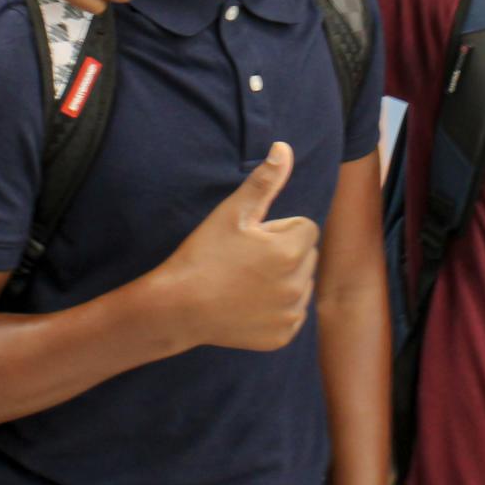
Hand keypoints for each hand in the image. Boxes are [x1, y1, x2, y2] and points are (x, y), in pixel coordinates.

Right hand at [159, 143, 319, 352]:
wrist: (177, 307)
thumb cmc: (204, 254)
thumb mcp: (233, 212)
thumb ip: (265, 181)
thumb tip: (284, 148)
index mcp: (292, 251)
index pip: (305, 227)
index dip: (277, 229)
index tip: (250, 239)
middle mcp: (298, 285)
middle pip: (306, 255)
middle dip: (285, 252)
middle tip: (245, 259)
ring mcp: (291, 314)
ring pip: (301, 283)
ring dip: (283, 279)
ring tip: (244, 281)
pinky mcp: (282, 336)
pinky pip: (291, 312)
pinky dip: (275, 307)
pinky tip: (246, 303)